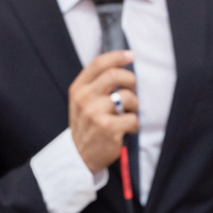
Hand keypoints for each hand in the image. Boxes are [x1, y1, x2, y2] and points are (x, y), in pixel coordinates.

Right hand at [68, 50, 139, 172]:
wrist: (79, 156)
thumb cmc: (87, 125)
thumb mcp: (82, 101)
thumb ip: (96, 84)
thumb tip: (121, 66)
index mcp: (78, 89)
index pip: (98, 64)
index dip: (117, 56)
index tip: (131, 55)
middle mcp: (84, 98)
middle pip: (115, 75)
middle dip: (130, 80)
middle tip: (132, 90)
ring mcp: (95, 113)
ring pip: (128, 97)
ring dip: (134, 106)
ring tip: (127, 115)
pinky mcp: (108, 128)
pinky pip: (133, 118)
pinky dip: (134, 125)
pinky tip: (126, 130)